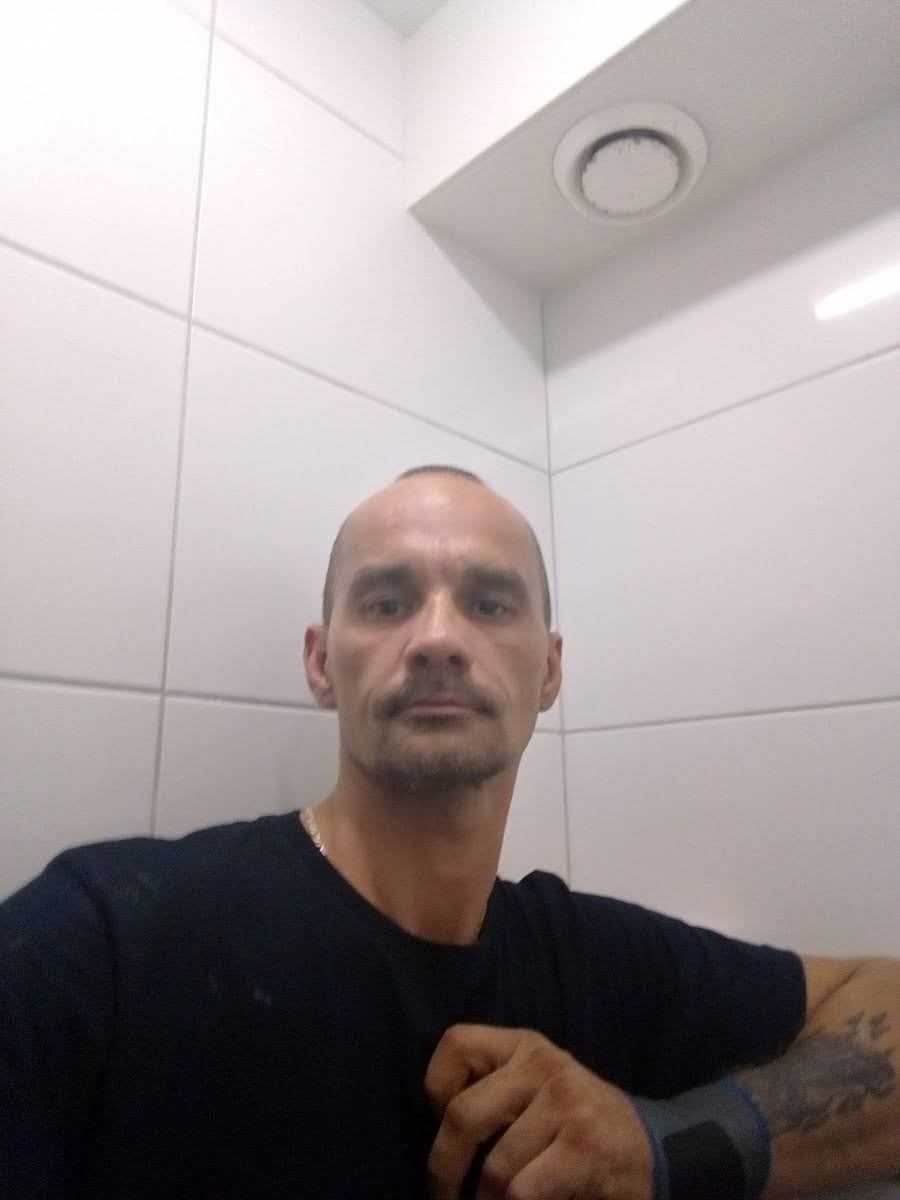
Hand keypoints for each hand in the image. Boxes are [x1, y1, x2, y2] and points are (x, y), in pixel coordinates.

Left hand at [425, 1024, 654, 1199]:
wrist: (646, 1149)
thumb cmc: (572, 1124)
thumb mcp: (534, 1088)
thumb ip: (491, 1090)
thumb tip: (433, 1128)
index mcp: (524, 1045)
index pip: (456, 1043)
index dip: (436, 1087)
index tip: (440, 1123)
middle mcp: (544, 1064)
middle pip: (464, 1114)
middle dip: (444, 1169)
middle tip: (445, 1198)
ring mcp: (566, 1103)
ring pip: (495, 1169)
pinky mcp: (584, 1147)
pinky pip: (522, 1192)